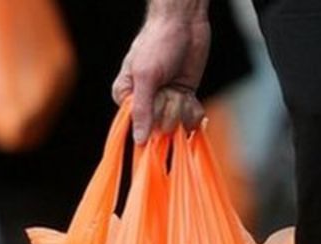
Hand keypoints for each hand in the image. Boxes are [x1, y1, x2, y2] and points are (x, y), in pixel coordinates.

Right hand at [112, 0, 210, 142]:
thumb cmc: (158, 44)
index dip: (152, 118)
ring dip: (183, 107)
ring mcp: (166, 102)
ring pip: (178, 124)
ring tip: (179, 87)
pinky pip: (190, 120)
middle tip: (169, 87)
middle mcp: (145, 103)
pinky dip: (194, 110)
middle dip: (169, 108)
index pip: (138, 126)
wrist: (184, 25)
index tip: (158, 99)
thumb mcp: (146, 76)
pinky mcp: (183, 100)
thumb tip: (139, 140)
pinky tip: (191, 95)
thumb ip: (142, 110)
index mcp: (127, 97)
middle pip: (160, 128)